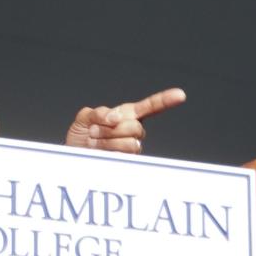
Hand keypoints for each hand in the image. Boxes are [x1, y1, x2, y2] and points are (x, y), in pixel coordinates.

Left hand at [65, 88, 186, 153]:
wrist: (74, 153)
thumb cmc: (82, 133)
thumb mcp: (85, 117)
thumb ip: (99, 113)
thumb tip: (116, 117)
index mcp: (127, 115)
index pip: (151, 106)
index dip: (165, 100)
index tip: (180, 95)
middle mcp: (134, 131)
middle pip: (134, 127)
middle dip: (110, 129)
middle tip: (94, 131)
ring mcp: (132, 147)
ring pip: (129, 143)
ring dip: (105, 141)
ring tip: (95, 141)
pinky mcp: (127, 161)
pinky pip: (121, 155)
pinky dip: (104, 150)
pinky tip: (98, 151)